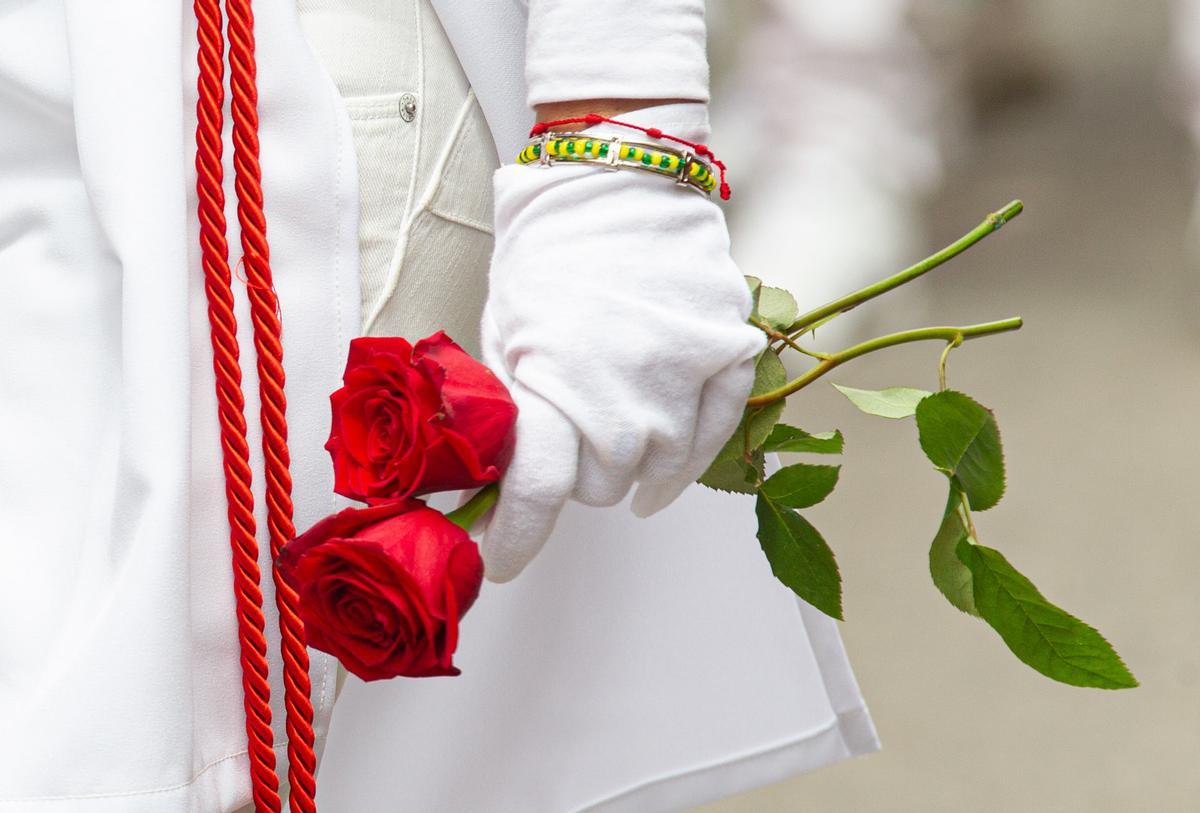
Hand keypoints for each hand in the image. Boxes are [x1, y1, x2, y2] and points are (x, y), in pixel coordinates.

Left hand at [478, 102, 764, 581]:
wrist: (619, 173)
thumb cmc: (548, 249)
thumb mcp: (504, 329)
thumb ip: (511, 409)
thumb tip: (502, 478)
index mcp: (554, 379)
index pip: (537, 492)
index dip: (515, 538)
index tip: (503, 562)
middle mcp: (628, 389)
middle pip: (601, 486)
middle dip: (575, 476)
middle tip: (565, 445)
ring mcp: (686, 372)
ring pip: (658, 469)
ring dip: (628, 466)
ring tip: (611, 438)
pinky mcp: (729, 351)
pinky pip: (716, 435)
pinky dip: (686, 462)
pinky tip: (661, 480)